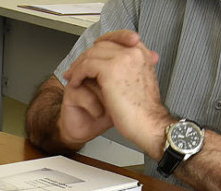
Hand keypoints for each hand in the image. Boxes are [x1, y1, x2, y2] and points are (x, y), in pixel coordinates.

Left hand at [63, 30, 169, 156]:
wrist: (148, 124)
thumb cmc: (144, 110)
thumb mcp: (140, 82)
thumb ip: (130, 69)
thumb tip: (116, 67)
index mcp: (142, 53)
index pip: (119, 37)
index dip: (102, 44)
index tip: (90, 55)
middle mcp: (133, 51)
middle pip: (102, 45)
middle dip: (86, 57)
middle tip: (75, 69)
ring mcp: (122, 58)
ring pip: (92, 54)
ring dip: (78, 66)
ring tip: (72, 77)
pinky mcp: (110, 69)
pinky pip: (86, 66)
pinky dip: (77, 74)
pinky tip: (75, 83)